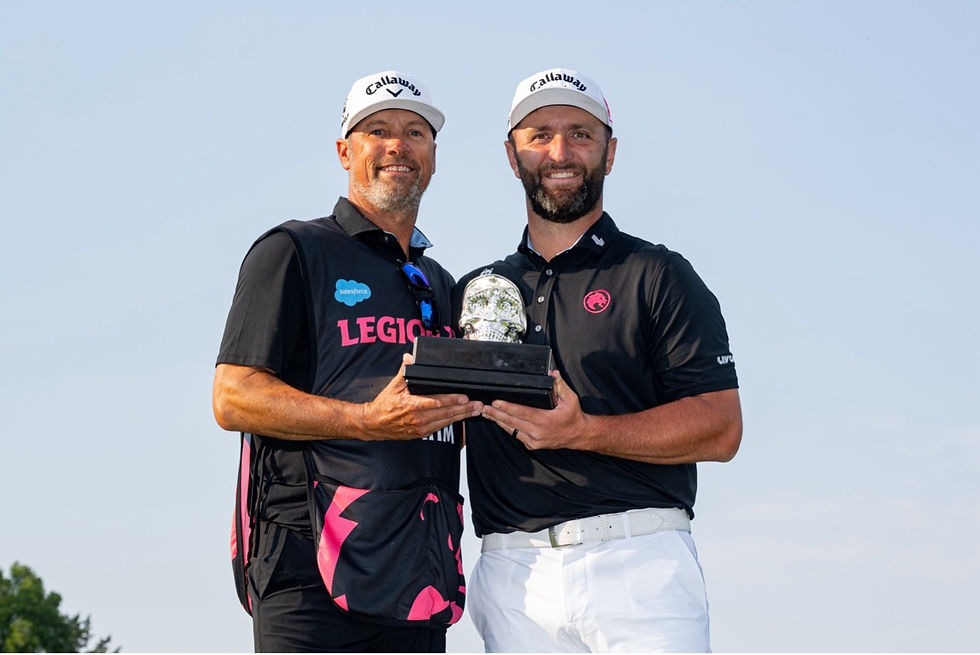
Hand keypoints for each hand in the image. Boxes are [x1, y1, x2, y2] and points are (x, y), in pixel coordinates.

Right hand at [360, 354, 482, 440]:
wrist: (374, 424)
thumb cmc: (384, 405)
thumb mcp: (394, 386)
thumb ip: (404, 371)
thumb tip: (409, 357)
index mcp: (413, 405)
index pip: (437, 402)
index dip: (452, 400)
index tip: (465, 397)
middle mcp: (419, 418)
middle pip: (447, 413)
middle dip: (465, 409)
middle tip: (478, 405)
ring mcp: (421, 427)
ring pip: (447, 421)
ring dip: (462, 416)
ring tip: (476, 411)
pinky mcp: (422, 433)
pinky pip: (441, 427)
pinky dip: (453, 422)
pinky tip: (462, 418)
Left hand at [481, 370, 590, 450]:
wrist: (578, 436)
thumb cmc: (573, 417)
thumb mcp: (571, 399)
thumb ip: (560, 385)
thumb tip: (553, 374)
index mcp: (545, 420)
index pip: (522, 412)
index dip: (507, 407)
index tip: (495, 402)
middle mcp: (538, 432)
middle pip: (511, 422)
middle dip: (495, 413)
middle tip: (483, 407)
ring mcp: (534, 440)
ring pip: (511, 429)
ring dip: (497, 420)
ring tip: (486, 413)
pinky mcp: (532, 445)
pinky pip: (516, 435)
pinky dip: (506, 427)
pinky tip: (498, 420)